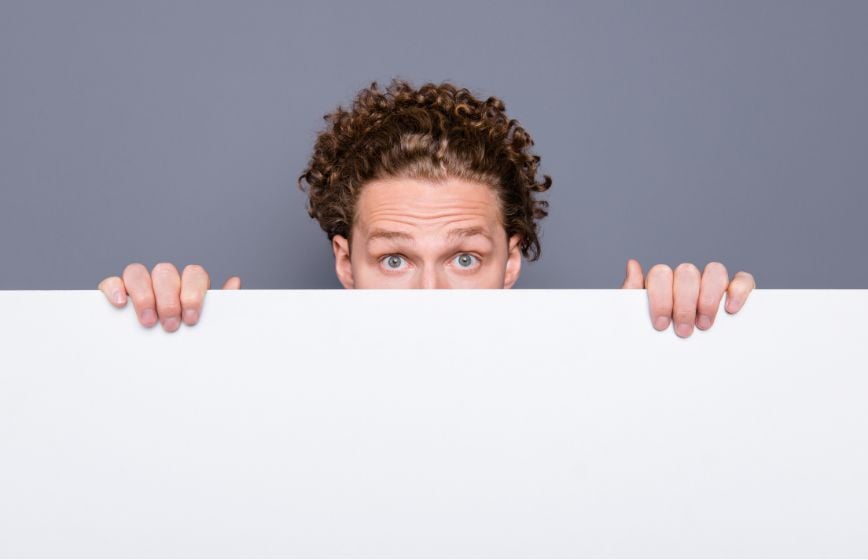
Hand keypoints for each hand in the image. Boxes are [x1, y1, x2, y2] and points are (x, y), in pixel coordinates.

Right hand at [98, 263, 240, 331]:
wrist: (160, 369)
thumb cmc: (189, 341)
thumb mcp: (206, 328)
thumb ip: (220, 307)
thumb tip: (234, 282)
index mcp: (189, 286)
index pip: (194, 274)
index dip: (193, 293)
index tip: (191, 318)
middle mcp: (164, 281)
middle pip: (165, 272)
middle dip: (169, 299)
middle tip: (170, 325)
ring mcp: (138, 285)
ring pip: (137, 272)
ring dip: (143, 295)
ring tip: (148, 322)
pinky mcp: (114, 294)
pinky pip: (110, 281)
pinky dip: (114, 288)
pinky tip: (121, 304)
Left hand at [621, 258, 754, 337]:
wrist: (668, 362)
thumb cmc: (653, 335)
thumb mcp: (637, 319)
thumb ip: (632, 292)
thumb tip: (633, 265)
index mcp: (662, 282)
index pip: (661, 274)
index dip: (661, 298)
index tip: (661, 325)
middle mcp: (686, 279)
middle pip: (687, 273)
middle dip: (684, 304)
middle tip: (683, 331)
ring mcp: (711, 283)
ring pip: (714, 271)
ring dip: (709, 298)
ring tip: (704, 325)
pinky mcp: (735, 292)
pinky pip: (743, 280)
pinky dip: (739, 290)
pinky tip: (731, 309)